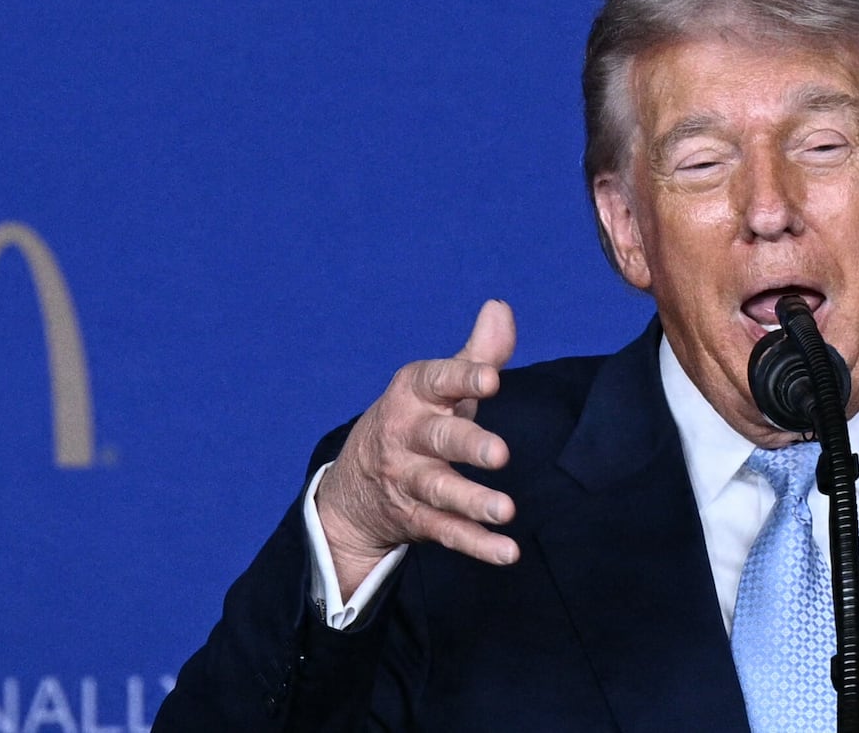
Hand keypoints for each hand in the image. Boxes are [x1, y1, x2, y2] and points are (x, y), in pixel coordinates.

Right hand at [317, 299, 520, 580]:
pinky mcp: (416, 519)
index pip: (437, 381)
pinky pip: (446, 532)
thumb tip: (501, 307)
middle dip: (468, 445)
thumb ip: (476, 353)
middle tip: (501, 453)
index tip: (493, 379)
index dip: (465, 378)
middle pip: (438, 439)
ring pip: (439, 490)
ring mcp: (407, 480)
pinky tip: (506, 551)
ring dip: (472, 501)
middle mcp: (406, 436)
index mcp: (413, 394)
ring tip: (506, 510)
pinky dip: (476, 545)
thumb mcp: (437, 387)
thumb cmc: (415, 422)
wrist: (352, 488)